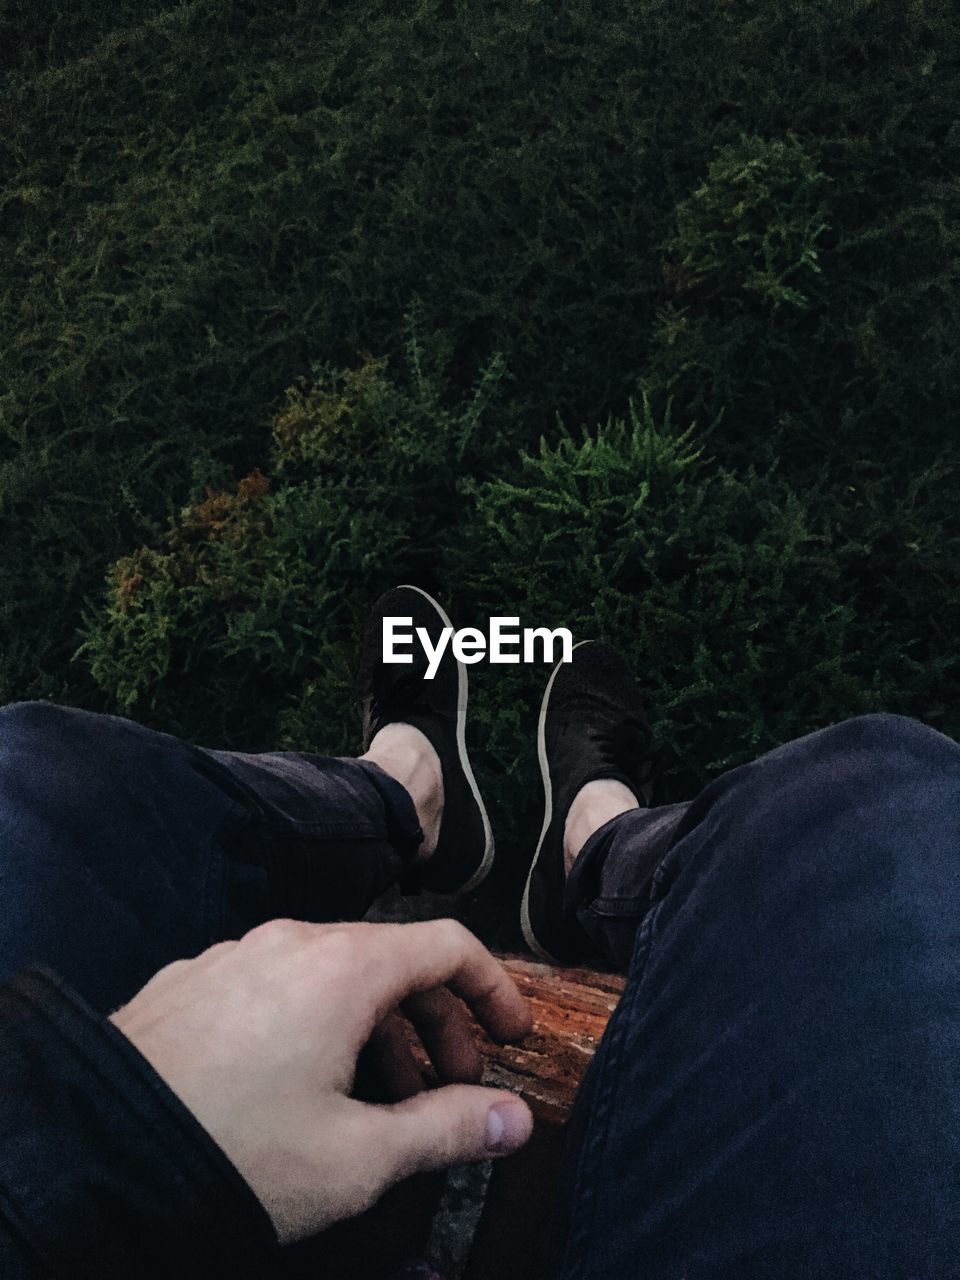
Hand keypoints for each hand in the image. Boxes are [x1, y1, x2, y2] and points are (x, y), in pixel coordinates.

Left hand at [109, 918, 533, 1243]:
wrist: (92, 1151)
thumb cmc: (234, 1154)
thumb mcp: (357, 1159)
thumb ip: (448, 1129)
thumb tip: (515, 1119)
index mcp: (344, 967)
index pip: (448, 945)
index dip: (494, 989)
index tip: (514, 1036)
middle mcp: (292, 941)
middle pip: (392, 959)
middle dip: (436, 1021)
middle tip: (453, 1084)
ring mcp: (236, 955)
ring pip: (332, 974)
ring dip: (376, 1028)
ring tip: (380, 1100)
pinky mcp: (194, 980)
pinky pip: (278, 984)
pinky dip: (316, 1021)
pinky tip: (301, 1085)